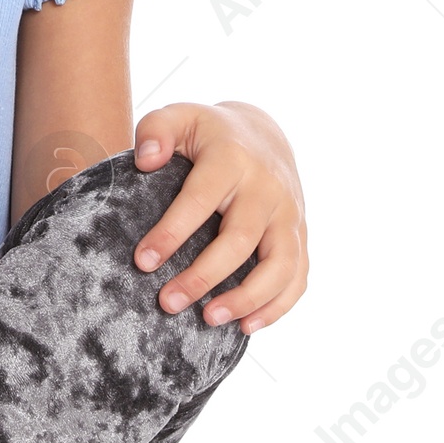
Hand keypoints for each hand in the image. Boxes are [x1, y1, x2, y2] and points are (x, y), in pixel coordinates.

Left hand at [129, 100, 307, 333]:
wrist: (262, 133)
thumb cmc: (209, 133)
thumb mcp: (180, 116)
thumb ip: (156, 129)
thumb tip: (145, 160)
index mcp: (232, 158)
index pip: (200, 200)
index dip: (172, 233)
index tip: (143, 262)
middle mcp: (267, 188)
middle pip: (239, 239)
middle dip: (202, 276)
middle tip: (167, 303)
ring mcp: (289, 213)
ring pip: (279, 264)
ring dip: (246, 298)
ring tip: (208, 319)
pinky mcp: (300, 234)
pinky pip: (298, 276)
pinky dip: (278, 306)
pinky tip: (247, 326)